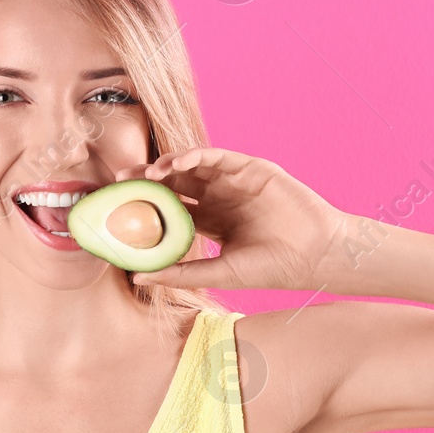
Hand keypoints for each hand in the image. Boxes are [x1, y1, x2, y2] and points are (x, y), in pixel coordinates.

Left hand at [115, 147, 348, 291]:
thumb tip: (137, 278)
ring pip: (194, 166)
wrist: (314, 256)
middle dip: (148, 179)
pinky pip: (219, 156)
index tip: (119, 205)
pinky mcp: (251, 168)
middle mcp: (221, 198)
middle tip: (122, 180)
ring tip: (148, 173)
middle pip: (177, 182)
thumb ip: (180, 273)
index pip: (172, 207)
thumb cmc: (271, 268)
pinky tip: (179, 163)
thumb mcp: (219, 272)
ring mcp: (235, 181)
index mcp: (212, 221)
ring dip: (169, 165)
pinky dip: (197, 155)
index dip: (146, 204)